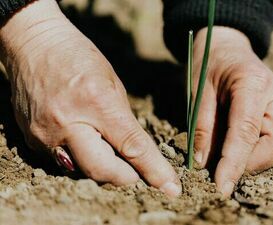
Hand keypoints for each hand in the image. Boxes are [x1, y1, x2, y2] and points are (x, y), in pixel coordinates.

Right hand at [0, 0, 180, 195]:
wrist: (34, 45)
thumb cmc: (79, 58)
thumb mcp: (113, 84)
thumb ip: (124, 122)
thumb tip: (136, 154)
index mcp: (97, 102)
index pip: (132, 147)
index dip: (154, 171)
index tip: (171, 188)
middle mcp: (68, 123)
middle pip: (103, 171)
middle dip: (127, 178)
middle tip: (137, 173)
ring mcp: (46, 134)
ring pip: (83, 172)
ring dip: (103, 169)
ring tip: (109, 151)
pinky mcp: (32, 140)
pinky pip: (63, 163)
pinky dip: (80, 159)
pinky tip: (84, 141)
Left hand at [193, 27, 272, 196]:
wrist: (227, 47)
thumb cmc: (209, 65)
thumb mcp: (198, 91)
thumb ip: (202, 126)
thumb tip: (204, 164)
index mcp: (253, 83)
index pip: (247, 131)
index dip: (235, 163)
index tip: (221, 187)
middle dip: (253, 165)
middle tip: (225, 169)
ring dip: (261, 162)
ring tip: (233, 158)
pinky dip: (266, 156)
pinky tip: (245, 151)